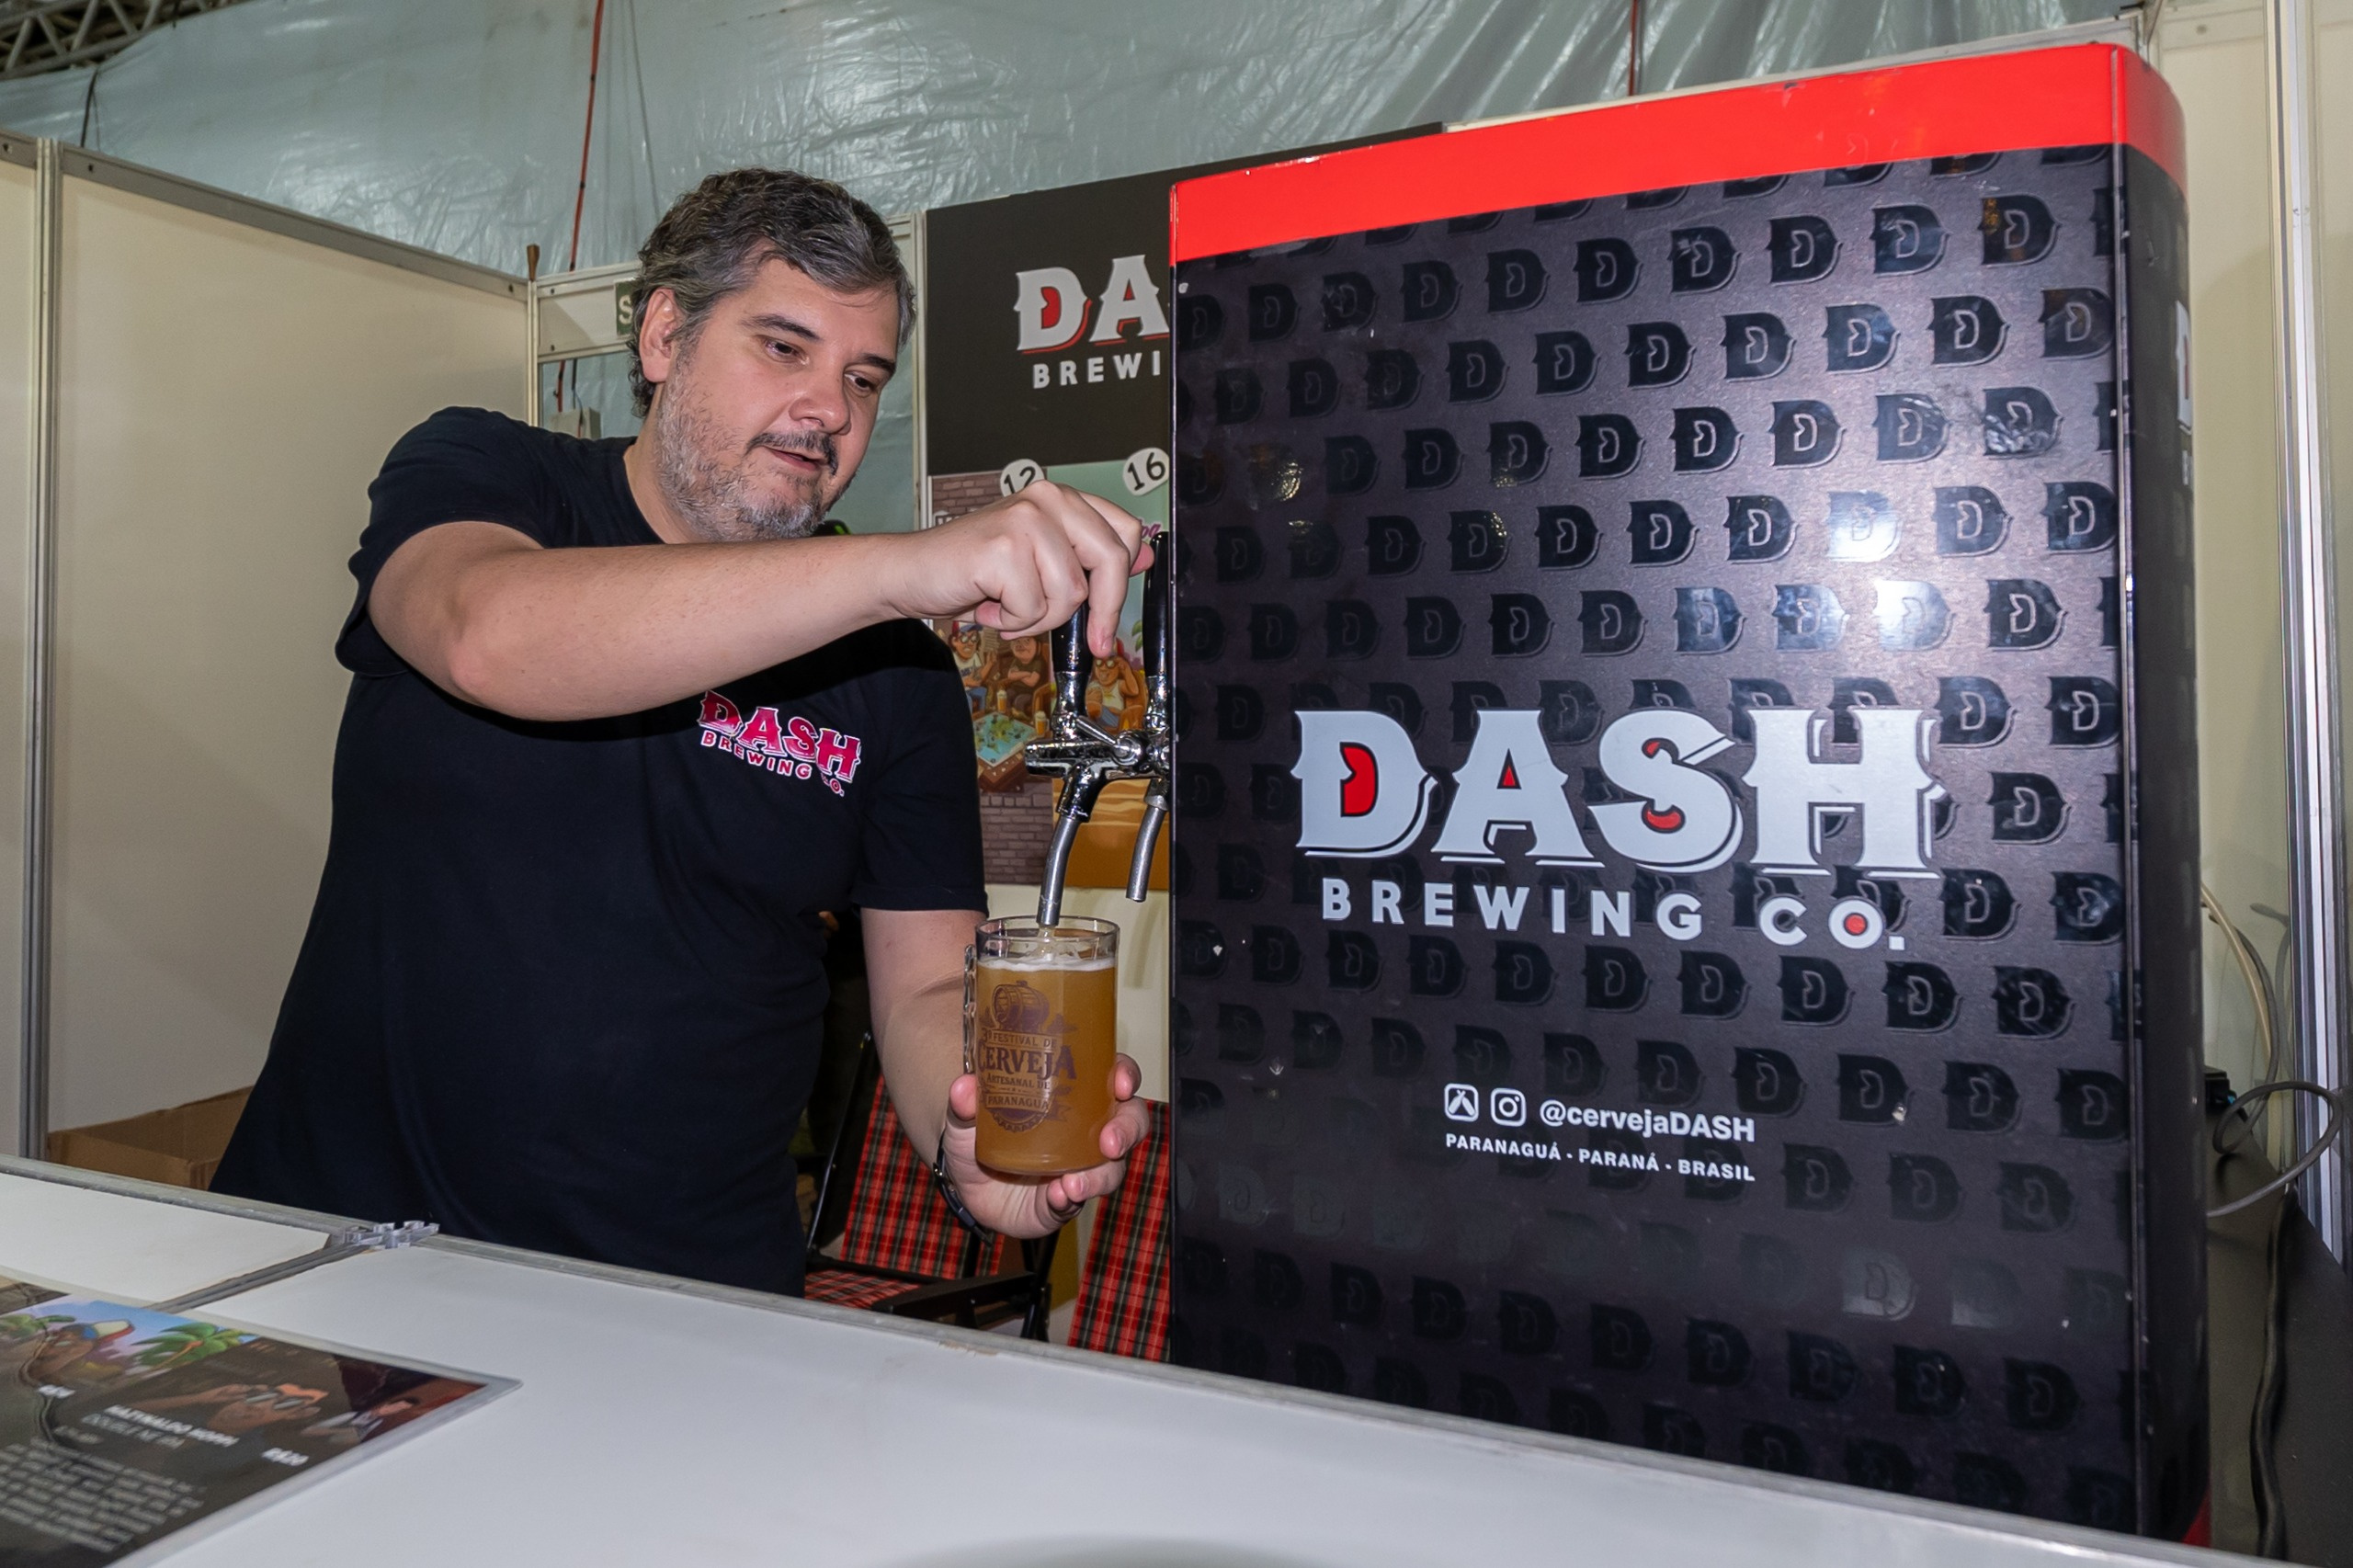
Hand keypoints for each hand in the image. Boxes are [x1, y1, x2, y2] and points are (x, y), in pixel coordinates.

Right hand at [886, 482, 1152, 655]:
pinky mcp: (1004, 548)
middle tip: (1092, 642)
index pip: (1124, 534)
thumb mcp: (1041, 562)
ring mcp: (1025, 520)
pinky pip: (1034, 608)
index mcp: (1061, 498)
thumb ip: (1087, 558)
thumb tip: (1143, 560)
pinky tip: (988, 606)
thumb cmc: (974, 571)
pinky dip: (1013, 622)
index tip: (1111, 618)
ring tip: (1008, 607)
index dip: (1121, 583)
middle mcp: (1047, 498)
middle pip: (1109, 561)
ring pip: (1070, 594)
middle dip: (1100, 611)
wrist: (911, 573)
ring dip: (1040, 618)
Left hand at [941, 1054, 1150, 1236]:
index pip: (1113, 1078)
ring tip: (1073, 1184)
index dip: (1124, 1076)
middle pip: (1128, 1123)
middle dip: (1127, 1131)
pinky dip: (1068, 1200)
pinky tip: (1057, 1197)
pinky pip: (1075, 1202)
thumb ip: (964, 1100)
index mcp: (1075, 1096)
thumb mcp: (966, 1113)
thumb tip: (964, 1086)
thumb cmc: (977, 1132)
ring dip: (1099, 1177)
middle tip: (1110, 1142)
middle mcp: (1086, 1130)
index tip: (1120, 1083)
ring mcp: (1079, 1167)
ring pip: (1111, 1170)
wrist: (963, 1180)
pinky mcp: (1063, 1201)